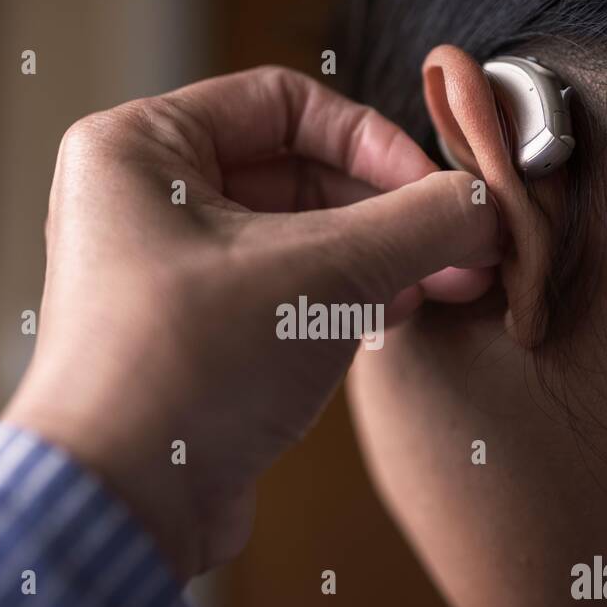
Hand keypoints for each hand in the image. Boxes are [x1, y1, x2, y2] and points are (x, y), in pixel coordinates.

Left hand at [2, 66, 500, 578]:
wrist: (122, 505)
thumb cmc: (184, 369)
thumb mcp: (321, 275)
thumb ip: (418, 223)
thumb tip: (484, 203)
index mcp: (140, 148)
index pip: (283, 101)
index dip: (373, 139)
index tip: (435, 187)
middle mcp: (143, 200)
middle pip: (296, 171)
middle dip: (389, 210)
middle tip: (463, 244)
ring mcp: (165, 271)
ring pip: (296, 236)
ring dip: (378, 257)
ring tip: (447, 284)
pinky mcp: (191, 334)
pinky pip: (280, 291)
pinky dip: (341, 298)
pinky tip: (397, 316)